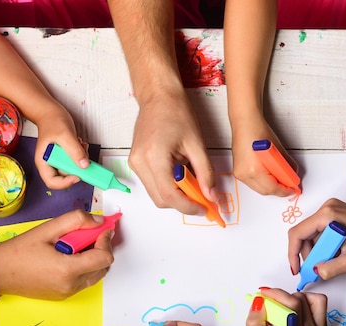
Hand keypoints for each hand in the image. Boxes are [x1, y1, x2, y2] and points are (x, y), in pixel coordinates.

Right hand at [0, 210, 114, 298]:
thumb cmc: (20, 250)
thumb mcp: (48, 229)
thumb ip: (76, 220)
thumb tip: (99, 222)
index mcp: (69, 270)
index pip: (105, 257)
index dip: (106, 240)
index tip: (102, 229)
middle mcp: (71, 286)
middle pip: (103, 267)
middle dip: (102, 248)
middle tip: (89, 235)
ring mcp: (67, 293)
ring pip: (96, 275)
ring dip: (94, 259)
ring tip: (78, 245)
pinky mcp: (63, 296)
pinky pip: (84, 281)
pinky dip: (85, 268)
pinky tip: (70, 256)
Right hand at [33, 103, 89, 188]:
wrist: (51, 111)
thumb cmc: (52, 121)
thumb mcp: (65, 135)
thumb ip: (74, 151)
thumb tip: (84, 166)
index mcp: (44, 161)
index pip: (52, 182)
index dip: (65, 183)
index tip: (78, 176)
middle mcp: (51, 163)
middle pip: (65, 176)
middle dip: (77, 167)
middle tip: (82, 155)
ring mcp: (59, 159)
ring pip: (74, 167)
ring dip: (81, 158)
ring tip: (80, 145)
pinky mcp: (66, 155)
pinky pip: (77, 160)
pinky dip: (82, 153)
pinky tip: (80, 143)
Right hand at [128, 93, 216, 214]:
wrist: (158, 96)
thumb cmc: (176, 112)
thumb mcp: (197, 143)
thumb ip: (205, 172)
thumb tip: (211, 195)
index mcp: (154, 157)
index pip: (169, 195)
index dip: (188, 206)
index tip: (204, 208)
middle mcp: (139, 163)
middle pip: (161, 199)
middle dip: (182, 203)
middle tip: (202, 197)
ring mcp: (135, 163)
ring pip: (156, 194)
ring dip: (175, 195)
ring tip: (192, 181)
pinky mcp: (136, 162)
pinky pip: (152, 183)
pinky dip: (168, 185)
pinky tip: (180, 173)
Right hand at [231, 112, 297, 196]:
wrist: (245, 123)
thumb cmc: (259, 131)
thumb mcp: (278, 150)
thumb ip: (287, 166)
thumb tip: (293, 176)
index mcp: (254, 170)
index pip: (273, 188)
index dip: (285, 190)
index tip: (293, 189)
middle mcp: (245, 174)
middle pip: (265, 191)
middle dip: (279, 190)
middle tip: (289, 185)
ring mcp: (239, 174)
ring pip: (259, 188)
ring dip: (271, 187)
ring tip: (280, 179)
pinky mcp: (238, 172)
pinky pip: (253, 183)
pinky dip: (263, 182)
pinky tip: (270, 175)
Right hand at [246, 288, 327, 325]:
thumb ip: (254, 323)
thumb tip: (258, 301)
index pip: (293, 305)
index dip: (277, 294)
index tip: (264, 293)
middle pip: (302, 300)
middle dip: (283, 295)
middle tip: (269, 302)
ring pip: (315, 300)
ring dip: (297, 297)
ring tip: (283, 305)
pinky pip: (319, 307)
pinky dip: (305, 303)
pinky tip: (292, 311)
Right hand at [288, 198, 345, 279]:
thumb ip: (330, 268)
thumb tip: (315, 272)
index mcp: (328, 215)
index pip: (298, 233)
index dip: (293, 253)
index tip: (297, 269)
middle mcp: (327, 208)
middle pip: (304, 234)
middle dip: (307, 254)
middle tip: (316, 270)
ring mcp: (331, 210)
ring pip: (311, 233)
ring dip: (316, 250)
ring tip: (329, 262)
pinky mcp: (335, 214)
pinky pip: (320, 231)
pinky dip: (323, 245)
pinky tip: (334, 253)